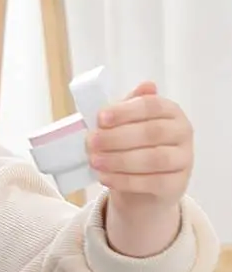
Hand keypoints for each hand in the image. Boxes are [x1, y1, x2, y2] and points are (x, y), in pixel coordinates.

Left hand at [88, 81, 193, 256]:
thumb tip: (144, 85)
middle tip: (89, 142)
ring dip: (119, 160)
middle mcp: (183, 135)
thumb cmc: (127, 146)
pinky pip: (151, 183)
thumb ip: (127, 108)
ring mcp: (183, 162)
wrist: (138, 184)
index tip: (100, 117)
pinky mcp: (176, 186)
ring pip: (153, 159)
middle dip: (117, 138)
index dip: (127, 111)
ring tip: (93, 161)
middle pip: (151, 134)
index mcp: (170, 113)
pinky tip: (103, 178)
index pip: (153, 106)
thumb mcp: (124, 126)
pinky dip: (124, 180)